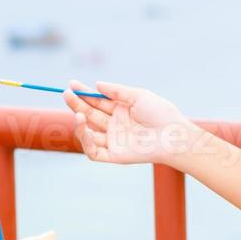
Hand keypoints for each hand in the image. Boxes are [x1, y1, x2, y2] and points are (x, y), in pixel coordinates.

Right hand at [61, 79, 200, 166]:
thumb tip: (96, 84)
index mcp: (121, 110)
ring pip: (88, 134)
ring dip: (79, 123)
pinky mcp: (114, 155)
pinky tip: (84, 128)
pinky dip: (85, 142)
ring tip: (78, 113)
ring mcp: (113, 141)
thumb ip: (116, 91)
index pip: (97, 101)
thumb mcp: (138, 95)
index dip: (83, 93)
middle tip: (66, 93)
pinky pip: (93, 152)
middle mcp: (115, 125)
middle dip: (76, 104)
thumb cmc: (161, 114)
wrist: (173, 136)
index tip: (72, 84)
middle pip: (89, 114)